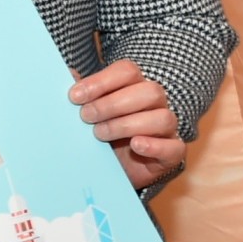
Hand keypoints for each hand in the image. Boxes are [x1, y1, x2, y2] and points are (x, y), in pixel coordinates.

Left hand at [69, 60, 182, 189]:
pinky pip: (174, 147)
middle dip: (112, 104)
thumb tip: (68, 73)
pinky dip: (155, 146)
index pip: (128, 71)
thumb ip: (80, 94)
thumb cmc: (98, 134)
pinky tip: (135, 145)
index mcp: (134, 86)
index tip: (75, 96)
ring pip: (163, 118)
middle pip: (149, 91)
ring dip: (127, 125)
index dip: (102, 81)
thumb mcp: (85, 113)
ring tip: (99, 134)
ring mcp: (166, 128)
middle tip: (85, 116)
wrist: (108, 170)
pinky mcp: (171, 153)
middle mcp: (155, 104)